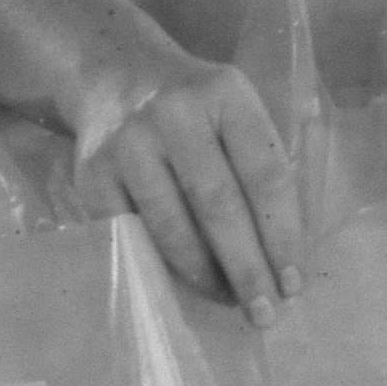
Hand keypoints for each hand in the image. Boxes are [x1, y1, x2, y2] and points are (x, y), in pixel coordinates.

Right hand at [68, 44, 302, 315]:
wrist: (114, 72)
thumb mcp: (235, 107)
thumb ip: (261, 160)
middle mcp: (176, 114)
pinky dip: (160, 264)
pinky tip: (182, 283)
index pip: (265, 173)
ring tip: (228, 300)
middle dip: (247, 267)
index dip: (283, 234)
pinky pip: (133, 234)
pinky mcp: (92, 174)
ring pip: (172, 226)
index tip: (294, 282)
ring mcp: (129, 144)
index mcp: (227, 94)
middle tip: (265, 313)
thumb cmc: (195, 106)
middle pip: (220, 205)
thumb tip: (283, 252)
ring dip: (204, 275)